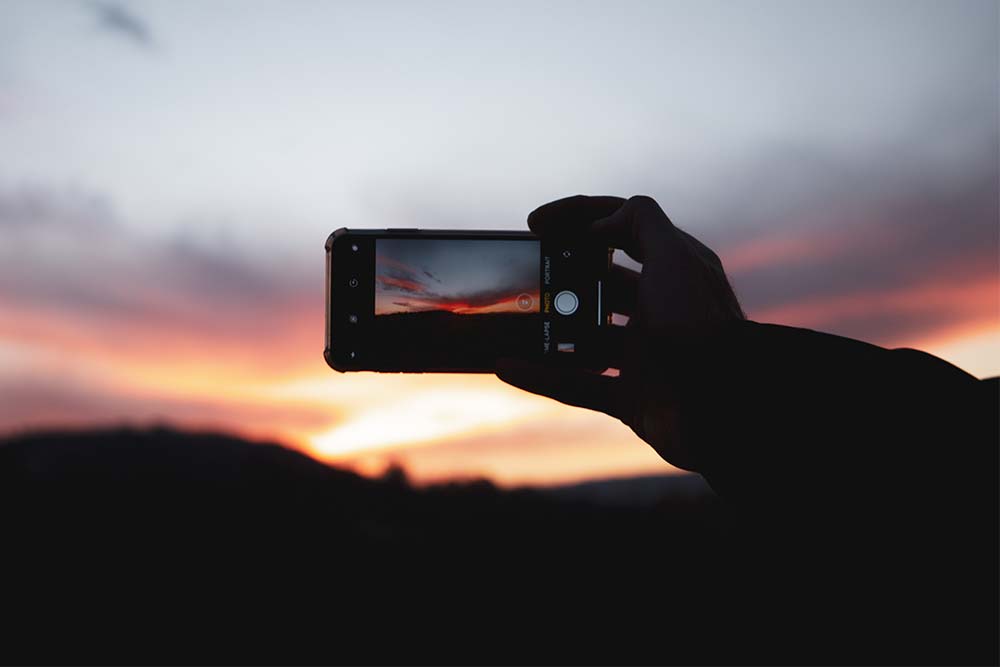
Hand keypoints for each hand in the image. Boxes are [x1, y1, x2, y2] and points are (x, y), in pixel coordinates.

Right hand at [496, 195, 744, 470]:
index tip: (536, 223)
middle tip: (522, 276)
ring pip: (584, 338)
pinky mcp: (632, 398)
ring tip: (510, 321)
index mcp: (673, 270)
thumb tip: (599, 222)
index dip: (578, 217)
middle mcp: (659, 309)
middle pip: (599, 283)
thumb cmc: (699, 327)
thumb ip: (639, 222)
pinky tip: (506, 367)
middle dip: (560, 277)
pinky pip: (577, 386)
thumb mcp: (674, 257)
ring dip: (547, 330)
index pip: (621, 227)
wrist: (724, 409)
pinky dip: (542, 378)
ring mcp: (644, 356)